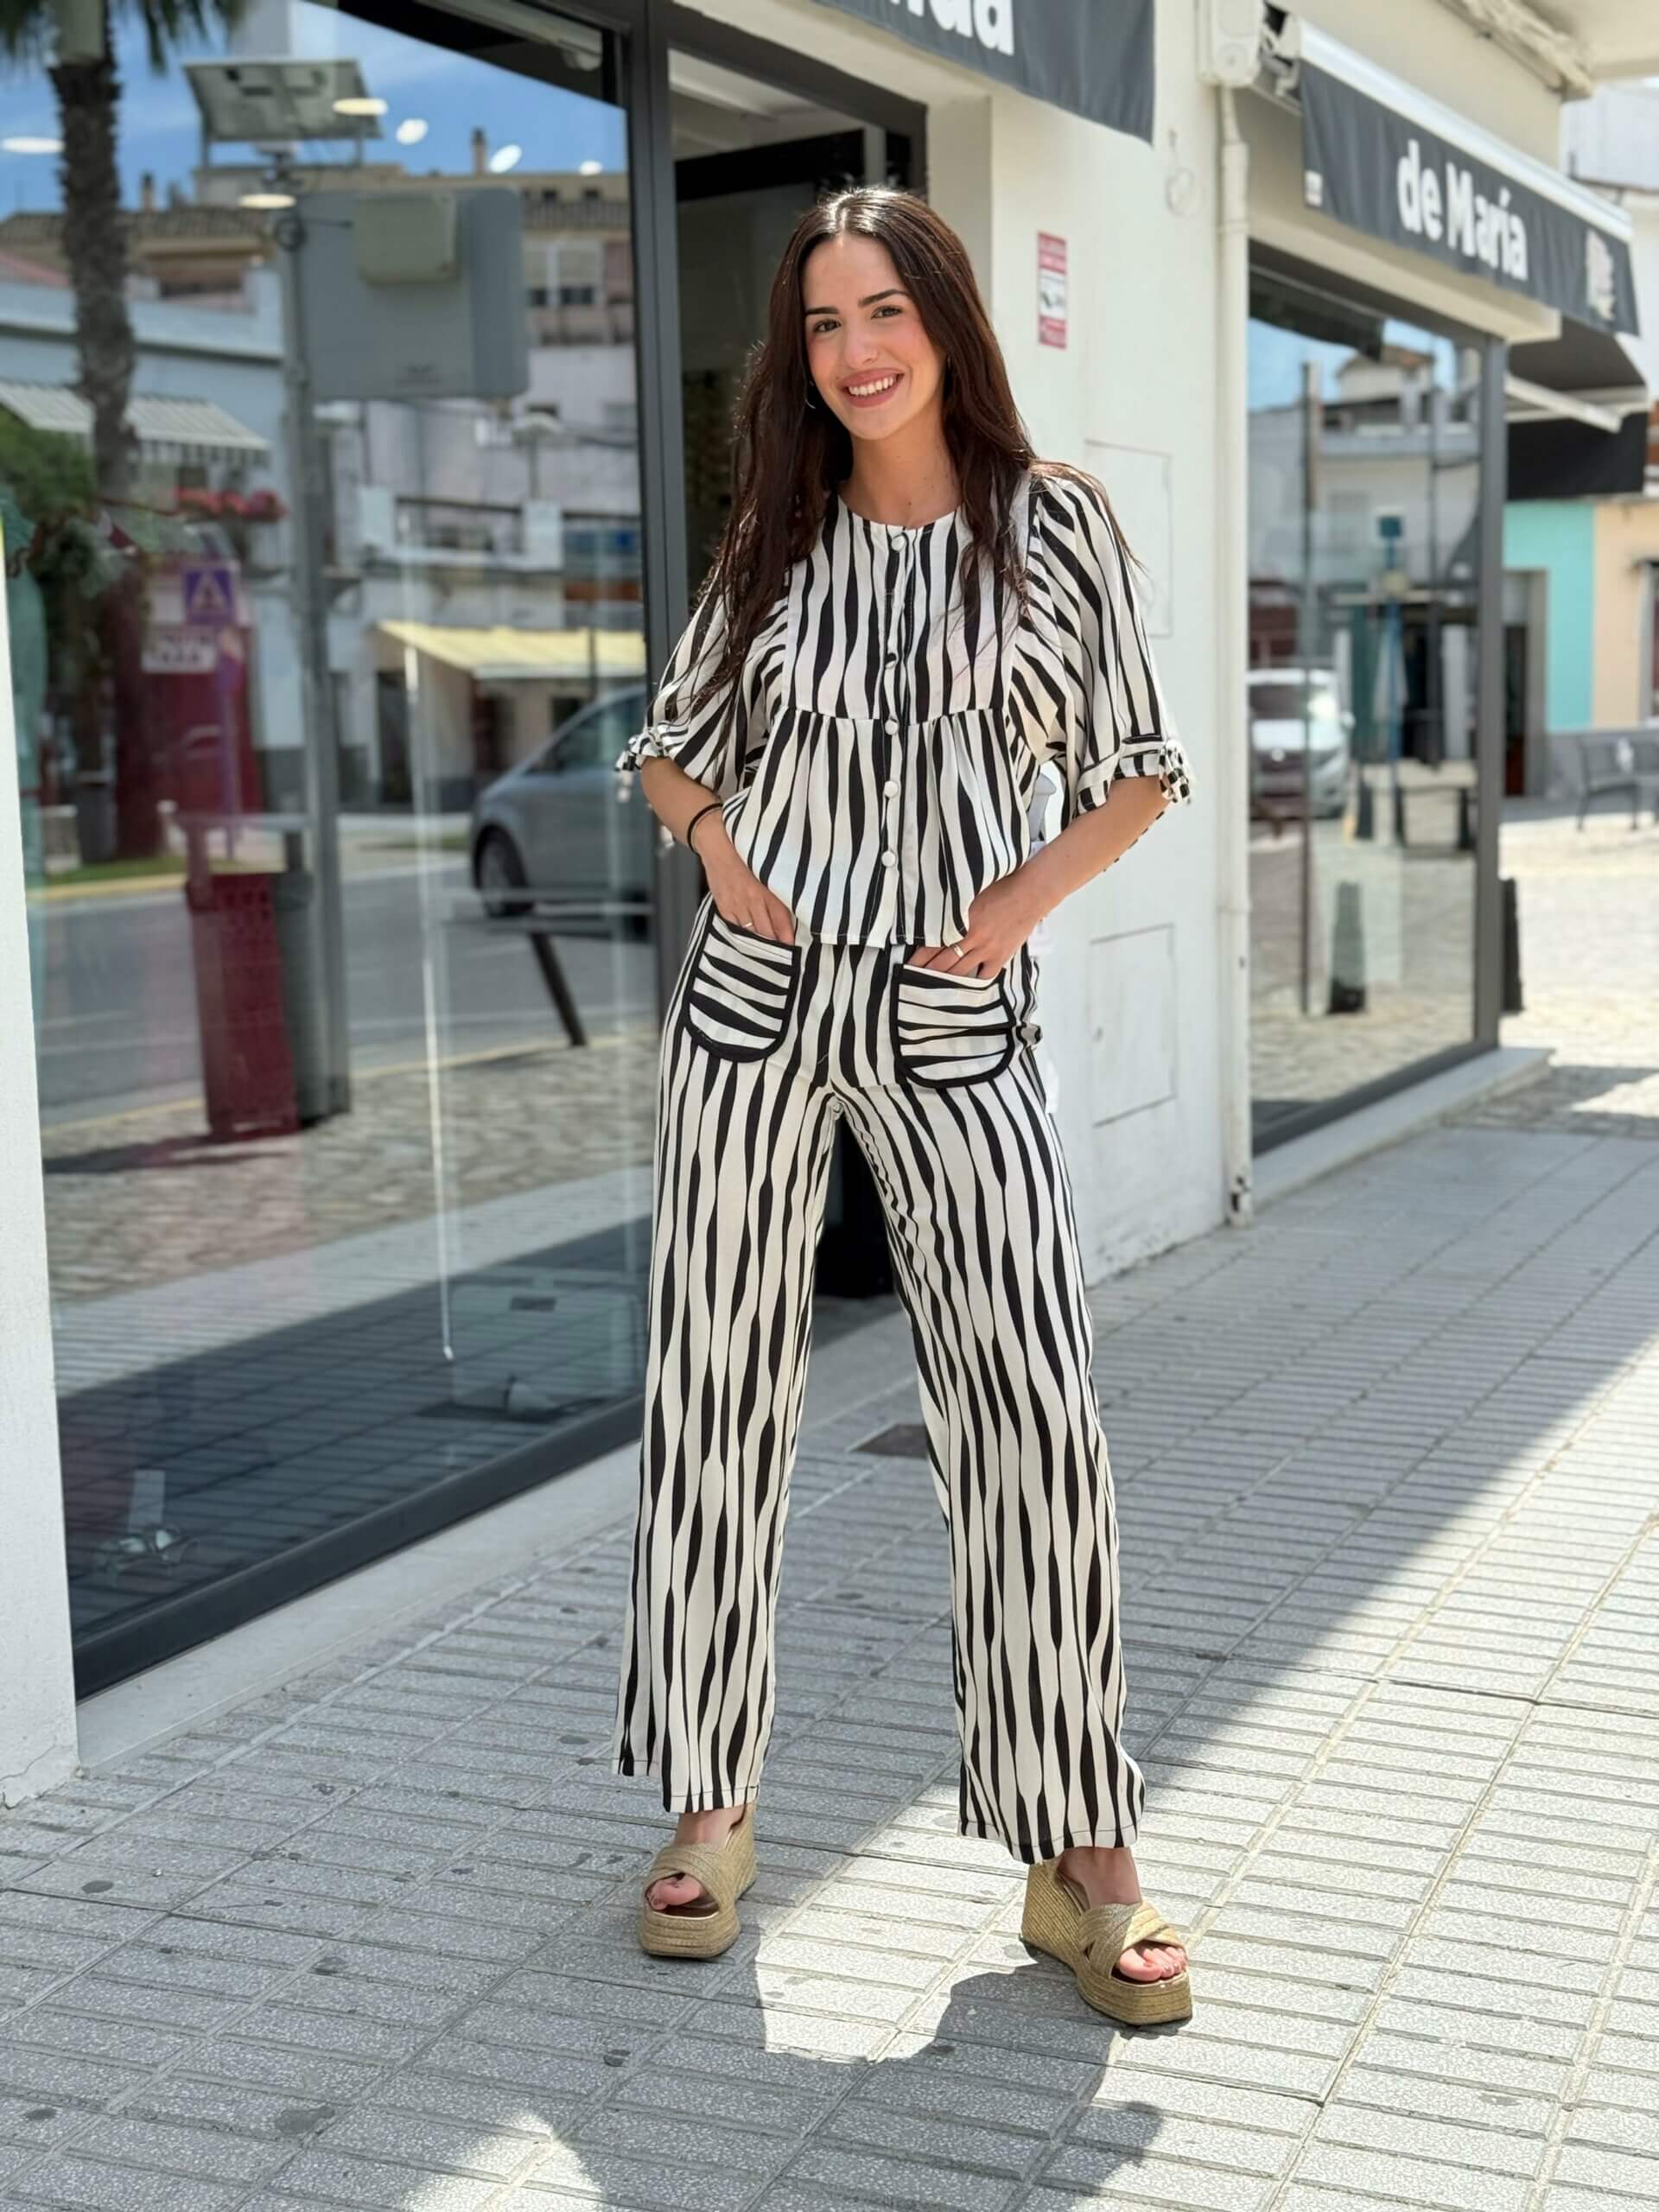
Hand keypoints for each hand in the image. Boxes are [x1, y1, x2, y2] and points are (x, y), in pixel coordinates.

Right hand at [694, 815, 795, 943]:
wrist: (717, 844)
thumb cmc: (746, 852)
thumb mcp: (769, 865)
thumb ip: (779, 886)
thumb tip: (795, 904)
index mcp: (766, 888)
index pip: (781, 919)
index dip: (787, 935)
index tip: (793, 946)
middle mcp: (752, 899)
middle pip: (766, 930)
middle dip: (775, 943)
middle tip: (783, 955)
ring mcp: (736, 904)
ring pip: (751, 932)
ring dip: (760, 942)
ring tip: (768, 952)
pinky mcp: (723, 906)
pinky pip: (735, 928)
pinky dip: (743, 935)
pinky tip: (749, 941)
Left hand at [903, 865, 1046, 976]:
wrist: (1029, 893)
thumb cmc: (999, 888)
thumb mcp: (970, 894)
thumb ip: (952, 908)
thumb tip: (933, 917)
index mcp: (960, 921)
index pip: (932, 945)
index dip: (918, 959)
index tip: (907, 967)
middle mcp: (971, 938)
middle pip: (942, 963)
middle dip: (926, 974)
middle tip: (912, 983)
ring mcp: (986, 950)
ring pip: (959, 973)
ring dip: (944, 982)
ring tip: (930, 990)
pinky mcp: (1000, 957)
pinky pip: (983, 977)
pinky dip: (971, 983)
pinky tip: (961, 988)